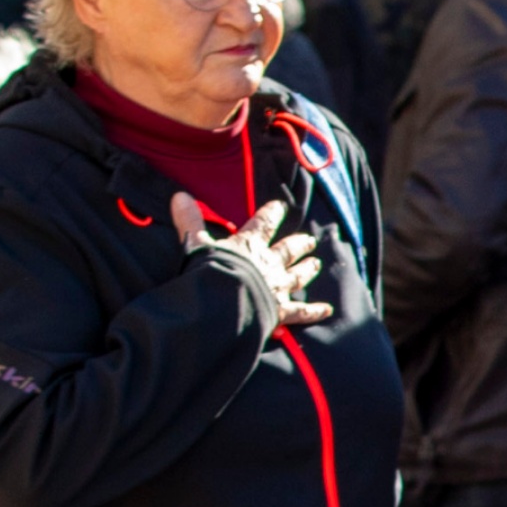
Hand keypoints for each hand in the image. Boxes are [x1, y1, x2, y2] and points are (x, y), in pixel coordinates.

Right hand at [172, 187, 329, 326]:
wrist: (225, 304)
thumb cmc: (210, 273)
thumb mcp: (196, 245)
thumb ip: (189, 221)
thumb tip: (179, 195)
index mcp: (249, 246)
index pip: (263, 224)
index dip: (272, 214)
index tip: (281, 207)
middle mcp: (269, 264)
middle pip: (288, 250)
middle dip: (299, 244)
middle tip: (310, 240)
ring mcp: (277, 288)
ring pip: (298, 276)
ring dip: (307, 270)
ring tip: (316, 264)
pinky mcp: (281, 311)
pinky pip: (302, 311)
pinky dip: (315, 311)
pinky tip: (327, 310)